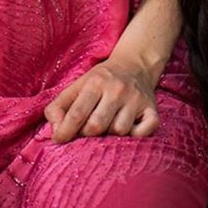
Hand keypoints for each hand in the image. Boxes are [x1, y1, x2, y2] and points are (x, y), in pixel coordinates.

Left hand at [43, 57, 159, 143]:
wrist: (134, 66)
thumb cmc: (100, 82)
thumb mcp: (76, 87)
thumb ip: (58, 108)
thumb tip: (55, 132)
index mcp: (95, 83)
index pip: (77, 113)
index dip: (65, 131)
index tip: (59, 140)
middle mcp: (117, 90)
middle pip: (97, 126)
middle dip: (88, 133)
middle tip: (88, 129)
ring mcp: (136, 100)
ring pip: (119, 131)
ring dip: (110, 134)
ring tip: (109, 123)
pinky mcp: (152, 111)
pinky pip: (142, 133)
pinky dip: (135, 136)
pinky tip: (129, 127)